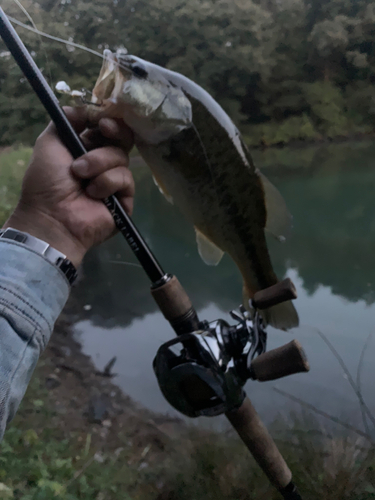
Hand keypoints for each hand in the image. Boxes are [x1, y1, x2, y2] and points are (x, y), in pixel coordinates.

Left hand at [4, 106, 133, 266]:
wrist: (52, 215)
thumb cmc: (46, 181)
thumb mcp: (49, 143)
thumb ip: (65, 121)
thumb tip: (82, 108)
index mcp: (86, 148)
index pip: (106, 128)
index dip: (108, 120)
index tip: (101, 120)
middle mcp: (103, 163)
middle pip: (122, 139)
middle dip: (114, 132)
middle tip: (104, 131)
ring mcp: (114, 181)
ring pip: (122, 158)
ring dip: (99, 163)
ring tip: (81, 176)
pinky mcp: (125, 199)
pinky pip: (125, 179)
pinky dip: (107, 183)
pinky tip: (93, 193)